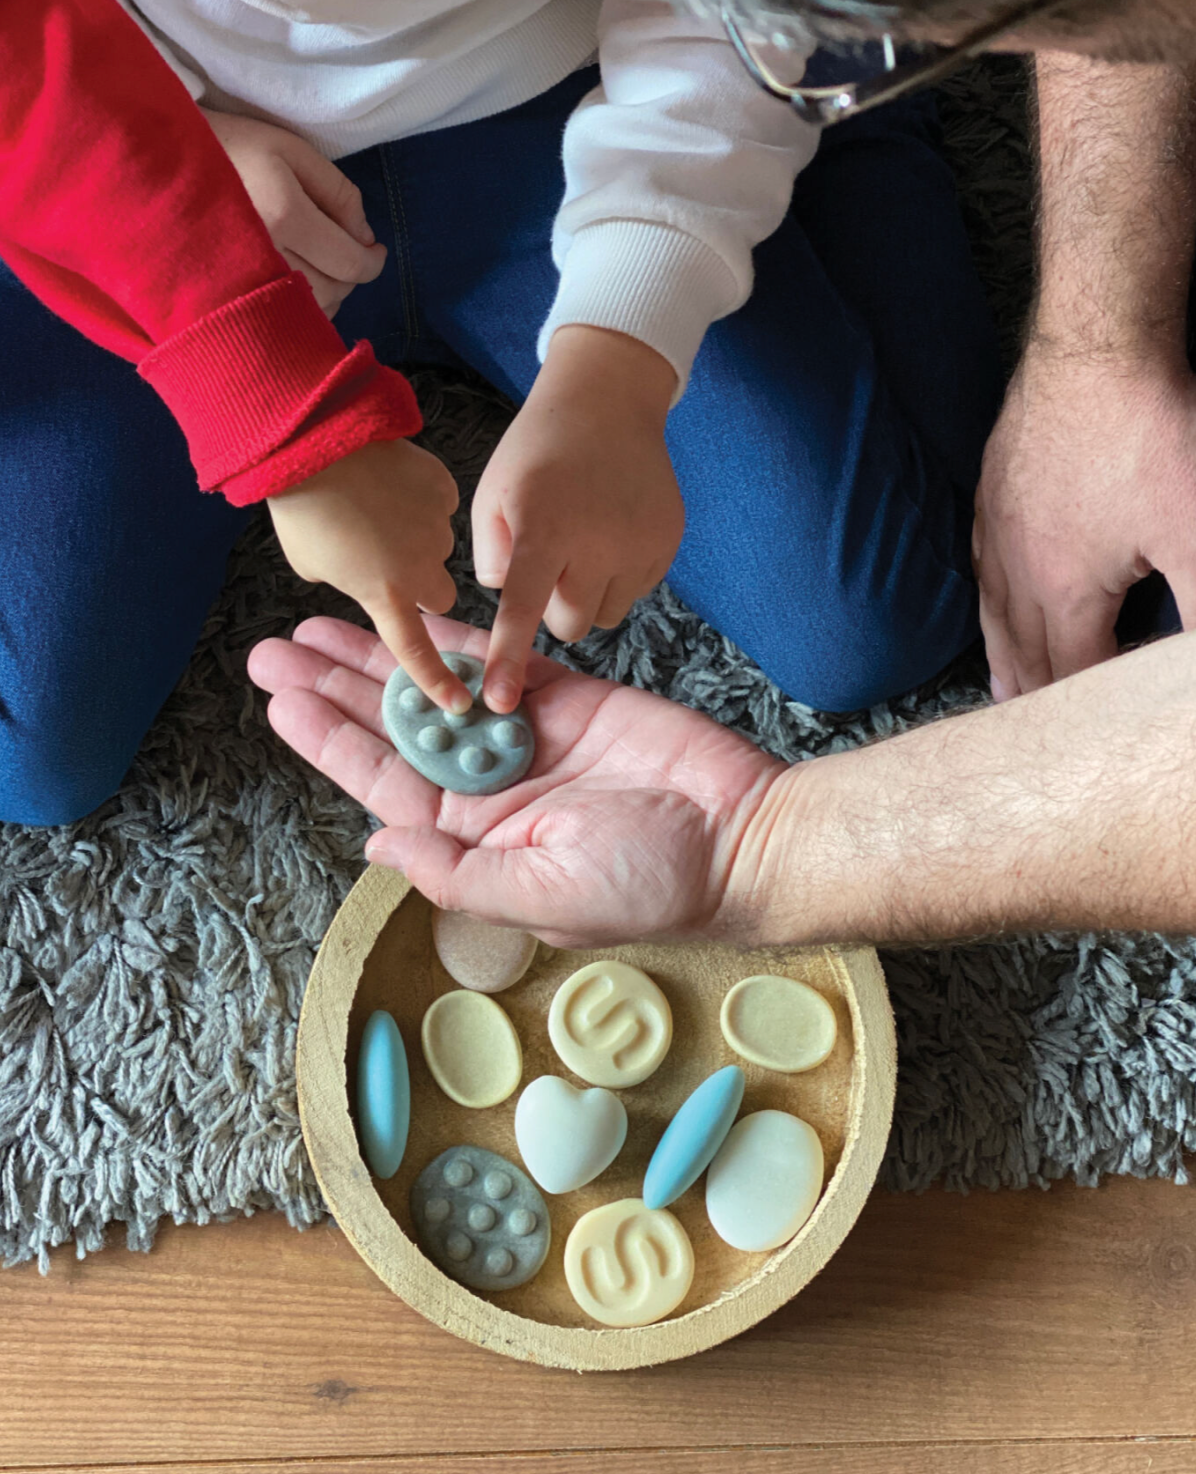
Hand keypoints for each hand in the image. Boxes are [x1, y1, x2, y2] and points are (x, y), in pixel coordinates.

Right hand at [201, 109, 385, 316]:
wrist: (151, 162)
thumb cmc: (225, 144)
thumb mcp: (288, 148)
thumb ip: (337, 191)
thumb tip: (365, 237)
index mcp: (284, 214)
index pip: (349, 262)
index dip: (372, 261)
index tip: (375, 251)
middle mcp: (264, 256)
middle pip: (333, 291)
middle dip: (351, 275)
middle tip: (347, 252)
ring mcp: (241, 283)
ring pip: (308, 311)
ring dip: (327, 293)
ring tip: (321, 265)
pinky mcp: (225, 298)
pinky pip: (278, 318)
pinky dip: (298, 305)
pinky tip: (294, 282)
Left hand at [247, 615, 782, 946]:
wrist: (740, 835)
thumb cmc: (648, 882)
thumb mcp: (540, 892)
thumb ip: (456, 871)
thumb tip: (376, 843)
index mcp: (473, 834)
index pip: (382, 781)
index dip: (328, 740)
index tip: (280, 702)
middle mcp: (488, 782)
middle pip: (395, 725)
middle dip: (334, 686)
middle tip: (274, 648)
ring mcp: (525, 735)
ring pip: (436, 685)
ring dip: (382, 652)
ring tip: (323, 620)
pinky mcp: (567, 696)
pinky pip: (498, 660)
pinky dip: (456, 637)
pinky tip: (411, 611)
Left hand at [268, 441, 471, 712]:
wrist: (315, 438)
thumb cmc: (302, 507)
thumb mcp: (312, 564)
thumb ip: (347, 578)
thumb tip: (364, 569)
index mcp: (384, 594)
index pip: (416, 650)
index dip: (436, 679)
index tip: (457, 700)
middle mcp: (421, 568)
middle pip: (439, 595)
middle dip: (423, 585)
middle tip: (391, 561)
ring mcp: (437, 526)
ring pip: (437, 544)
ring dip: (415, 536)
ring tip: (375, 507)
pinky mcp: (443, 488)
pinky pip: (439, 502)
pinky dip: (421, 498)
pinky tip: (390, 482)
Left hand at [472, 326, 683, 712]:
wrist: (608, 400)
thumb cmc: (537, 450)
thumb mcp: (493, 493)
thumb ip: (491, 555)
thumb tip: (509, 598)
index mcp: (545, 526)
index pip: (523, 608)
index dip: (509, 659)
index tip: (500, 703)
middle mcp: (598, 540)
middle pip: (570, 625)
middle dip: (554, 609)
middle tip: (549, 567)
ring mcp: (640, 544)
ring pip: (605, 614)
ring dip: (587, 596)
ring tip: (581, 547)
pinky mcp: (667, 543)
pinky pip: (635, 592)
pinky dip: (616, 577)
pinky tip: (608, 536)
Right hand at [974, 342, 1195, 700]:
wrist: (1094, 346)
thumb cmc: (1147, 433)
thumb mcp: (1195, 534)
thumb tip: (1188, 669)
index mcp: (1063, 594)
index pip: (1072, 675)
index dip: (1085, 711)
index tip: (1096, 734)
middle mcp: (1017, 572)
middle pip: (1022, 656)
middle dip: (1034, 700)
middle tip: (1035, 736)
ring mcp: (997, 532)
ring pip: (994, 618)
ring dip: (1003, 662)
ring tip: (1004, 692)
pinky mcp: (993, 494)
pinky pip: (982, 568)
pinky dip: (989, 604)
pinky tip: (995, 600)